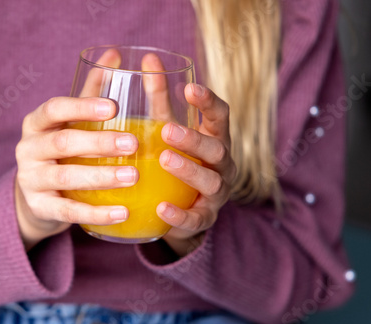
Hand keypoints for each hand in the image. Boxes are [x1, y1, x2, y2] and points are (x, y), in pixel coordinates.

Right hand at [14, 50, 139, 250]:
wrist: (37, 194)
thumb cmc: (61, 150)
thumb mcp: (70, 122)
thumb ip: (90, 92)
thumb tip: (114, 54)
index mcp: (37, 124)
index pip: (54, 109)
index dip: (82, 106)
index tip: (114, 107)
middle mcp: (28, 149)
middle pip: (62, 143)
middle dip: (98, 143)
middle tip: (133, 144)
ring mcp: (31, 180)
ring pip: (65, 177)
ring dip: (100, 177)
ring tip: (133, 176)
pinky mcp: (40, 208)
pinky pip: (68, 212)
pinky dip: (96, 213)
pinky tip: (124, 212)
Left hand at [158, 84, 236, 255]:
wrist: (182, 208)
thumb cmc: (176, 159)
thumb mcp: (166, 129)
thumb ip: (160, 99)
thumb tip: (148, 59)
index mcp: (214, 139)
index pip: (220, 116)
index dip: (208, 102)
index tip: (189, 87)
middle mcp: (221, 164)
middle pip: (217, 148)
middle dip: (194, 139)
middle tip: (166, 130)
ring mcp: (216, 193)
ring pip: (211, 181)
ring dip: (189, 170)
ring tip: (164, 160)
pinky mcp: (204, 218)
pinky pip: (195, 218)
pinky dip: (180, 214)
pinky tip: (162, 207)